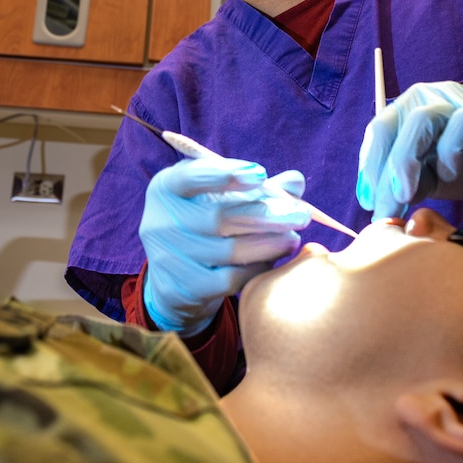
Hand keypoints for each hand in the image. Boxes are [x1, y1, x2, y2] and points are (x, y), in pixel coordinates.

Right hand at [140, 157, 309, 335]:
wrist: (177, 277)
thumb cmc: (207, 225)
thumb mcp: (225, 199)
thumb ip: (259, 188)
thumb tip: (295, 181)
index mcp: (167, 188)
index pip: (191, 176)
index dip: (224, 174)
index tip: (260, 174)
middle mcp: (159, 221)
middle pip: (218, 216)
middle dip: (266, 215)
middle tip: (302, 216)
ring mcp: (167, 257)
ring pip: (228, 250)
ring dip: (268, 244)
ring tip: (292, 239)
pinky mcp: (181, 288)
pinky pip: (229, 279)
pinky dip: (256, 269)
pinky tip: (272, 261)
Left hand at [356, 81, 462, 218]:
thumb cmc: (462, 166)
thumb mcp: (426, 181)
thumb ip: (405, 188)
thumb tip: (379, 211)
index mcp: (402, 112)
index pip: (377, 133)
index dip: (369, 168)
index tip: (369, 203)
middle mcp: (421, 98)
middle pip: (389, 125)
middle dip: (384, 169)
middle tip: (386, 206)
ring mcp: (450, 99)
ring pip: (420, 121)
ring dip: (408, 161)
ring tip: (408, 195)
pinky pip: (459, 124)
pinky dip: (449, 152)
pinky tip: (450, 173)